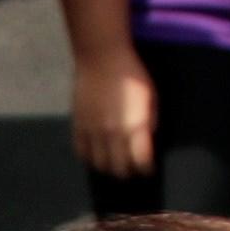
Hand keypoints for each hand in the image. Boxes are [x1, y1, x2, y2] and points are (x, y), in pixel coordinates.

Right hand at [69, 42, 156, 177]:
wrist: (101, 57)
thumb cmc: (132, 73)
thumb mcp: (151, 96)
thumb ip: (150, 121)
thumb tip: (147, 139)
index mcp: (135, 125)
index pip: (141, 161)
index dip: (145, 169)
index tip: (147, 168)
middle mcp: (114, 133)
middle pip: (119, 168)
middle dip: (127, 172)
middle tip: (130, 169)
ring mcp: (93, 131)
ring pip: (99, 164)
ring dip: (108, 167)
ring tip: (113, 163)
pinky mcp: (78, 125)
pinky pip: (81, 151)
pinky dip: (89, 157)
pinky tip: (96, 154)